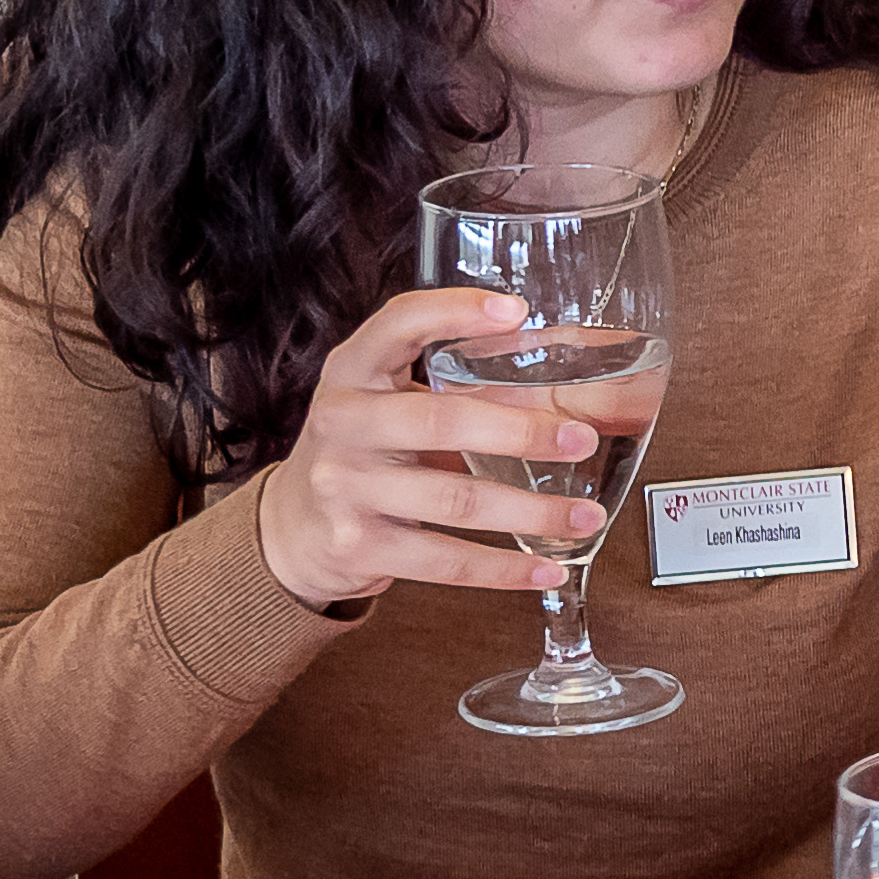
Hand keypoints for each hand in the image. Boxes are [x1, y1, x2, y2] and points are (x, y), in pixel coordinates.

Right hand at [254, 286, 607, 610]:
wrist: (293, 527)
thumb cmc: (362, 453)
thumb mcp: (388, 404)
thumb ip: (456, 390)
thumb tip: (559, 393)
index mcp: (351, 372)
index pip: (397, 324)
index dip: (453, 311)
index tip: (516, 310)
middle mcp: (342, 422)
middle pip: (440, 421)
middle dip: (521, 431)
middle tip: (582, 440)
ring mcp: (343, 487)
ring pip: (455, 501)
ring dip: (532, 511)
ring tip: (585, 515)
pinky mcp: (357, 545)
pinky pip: (446, 561)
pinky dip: (505, 568)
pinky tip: (548, 568)